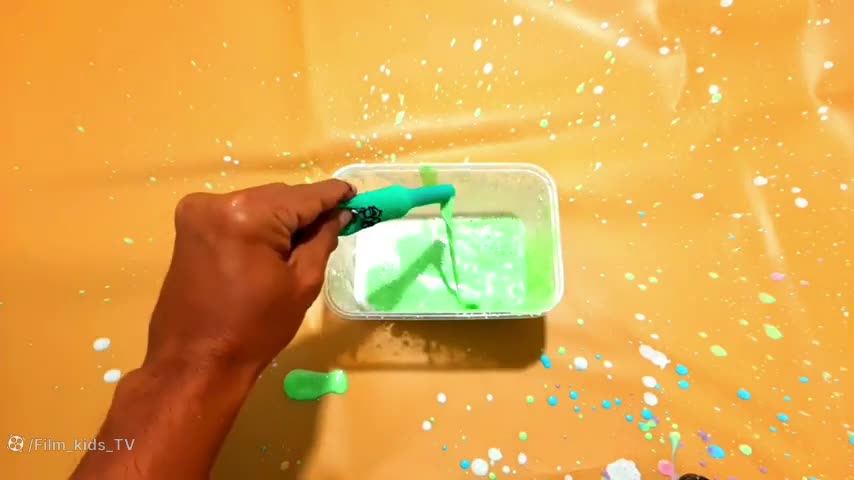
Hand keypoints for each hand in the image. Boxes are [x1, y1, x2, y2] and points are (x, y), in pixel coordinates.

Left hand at [144, 180, 355, 373]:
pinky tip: (271, 249)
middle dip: (306, 211)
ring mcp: (198, 212)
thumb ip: (322, 239)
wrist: (196, 362)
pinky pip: (236, 215)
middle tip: (334, 227)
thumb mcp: (302, 283)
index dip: (333, 195)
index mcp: (248, 215)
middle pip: (279, 196)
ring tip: (301, 245)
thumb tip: (339, 214)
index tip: (356, 195)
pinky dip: (258, 226)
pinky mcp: (189, 227)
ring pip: (258, 204)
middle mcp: (218, 202)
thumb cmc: (255, 329)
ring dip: (281, 219)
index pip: (304, 196)